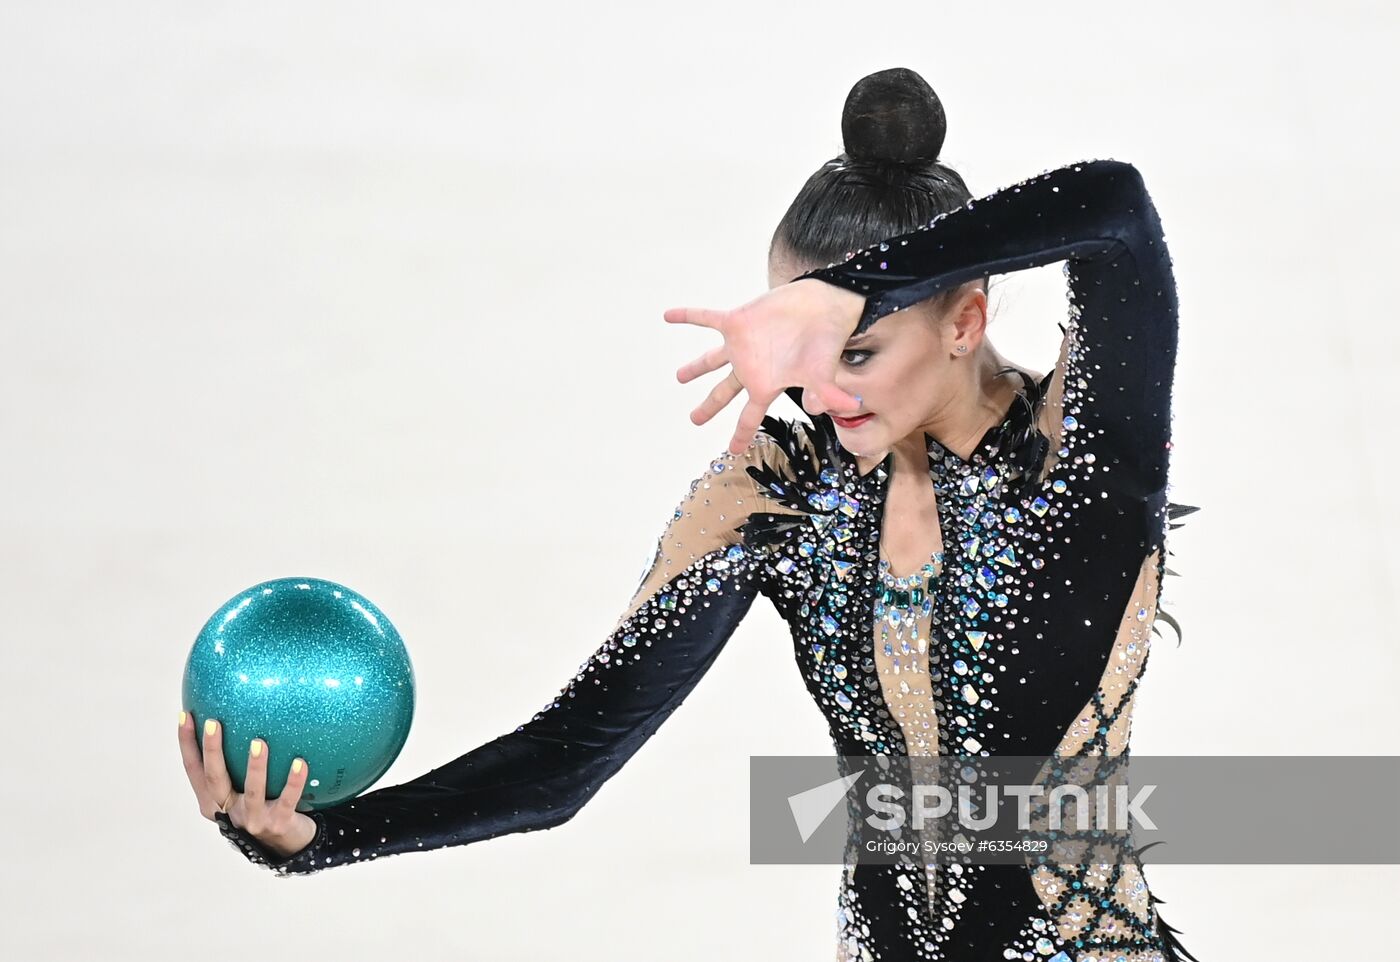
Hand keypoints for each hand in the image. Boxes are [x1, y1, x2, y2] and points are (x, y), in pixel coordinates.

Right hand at [178, 712, 318, 860]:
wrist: (285, 843)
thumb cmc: (262, 805)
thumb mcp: (242, 787)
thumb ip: (236, 762)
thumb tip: (241, 714)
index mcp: (214, 800)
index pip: (194, 769)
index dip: (187, 744)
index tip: (186, 716)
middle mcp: (229, 811)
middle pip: (215, 779)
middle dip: (211, 751)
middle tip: (213, 723)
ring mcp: (252, 819)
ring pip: (252, 791)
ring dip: (254, 767)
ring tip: (258, 742)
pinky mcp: (278, 824)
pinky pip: (288, 799)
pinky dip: (294, 781)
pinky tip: (300, 762)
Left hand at [665, 278, 868, 454]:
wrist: (824, 304)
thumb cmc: (826, 341)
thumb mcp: (823, 373)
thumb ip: (826, 393)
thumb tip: (851, 409)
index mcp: (766, 385)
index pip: (750, 416)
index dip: (741, 434)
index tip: (734, 450)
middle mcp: (751, 367)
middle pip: (724, 393)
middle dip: (709, 407)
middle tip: (694, 420)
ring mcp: (742, 345)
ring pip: (712, 360)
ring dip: (696, 367)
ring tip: (680, 376)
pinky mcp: (737, 321)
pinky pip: (706, 318)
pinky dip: (688, 316)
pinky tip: (668, 316)